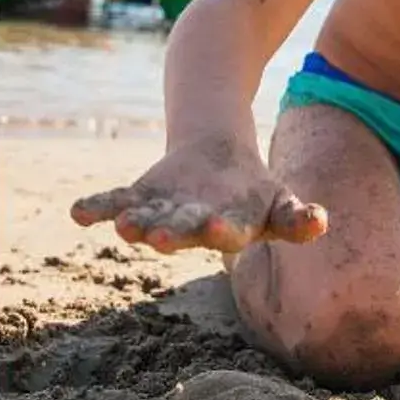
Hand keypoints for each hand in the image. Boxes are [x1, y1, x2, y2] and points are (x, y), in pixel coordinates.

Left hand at [70, 141, 328, 254]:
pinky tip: (79, 212)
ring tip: (120, 225)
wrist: (218, 162)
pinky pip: (113, 202)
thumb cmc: (254, 192)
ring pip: (145, 220)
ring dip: (133, 223)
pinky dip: (95, 208)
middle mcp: (190, 228)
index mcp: (229, 230)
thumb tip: (320, 222)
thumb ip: (299, 218)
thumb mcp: (282, 202)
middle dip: (170, 234)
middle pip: (180, 231)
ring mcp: (160, 214)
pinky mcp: (137, 198)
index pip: (226, 233)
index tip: (220, 228)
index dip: (223, 230)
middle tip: (159, 238)